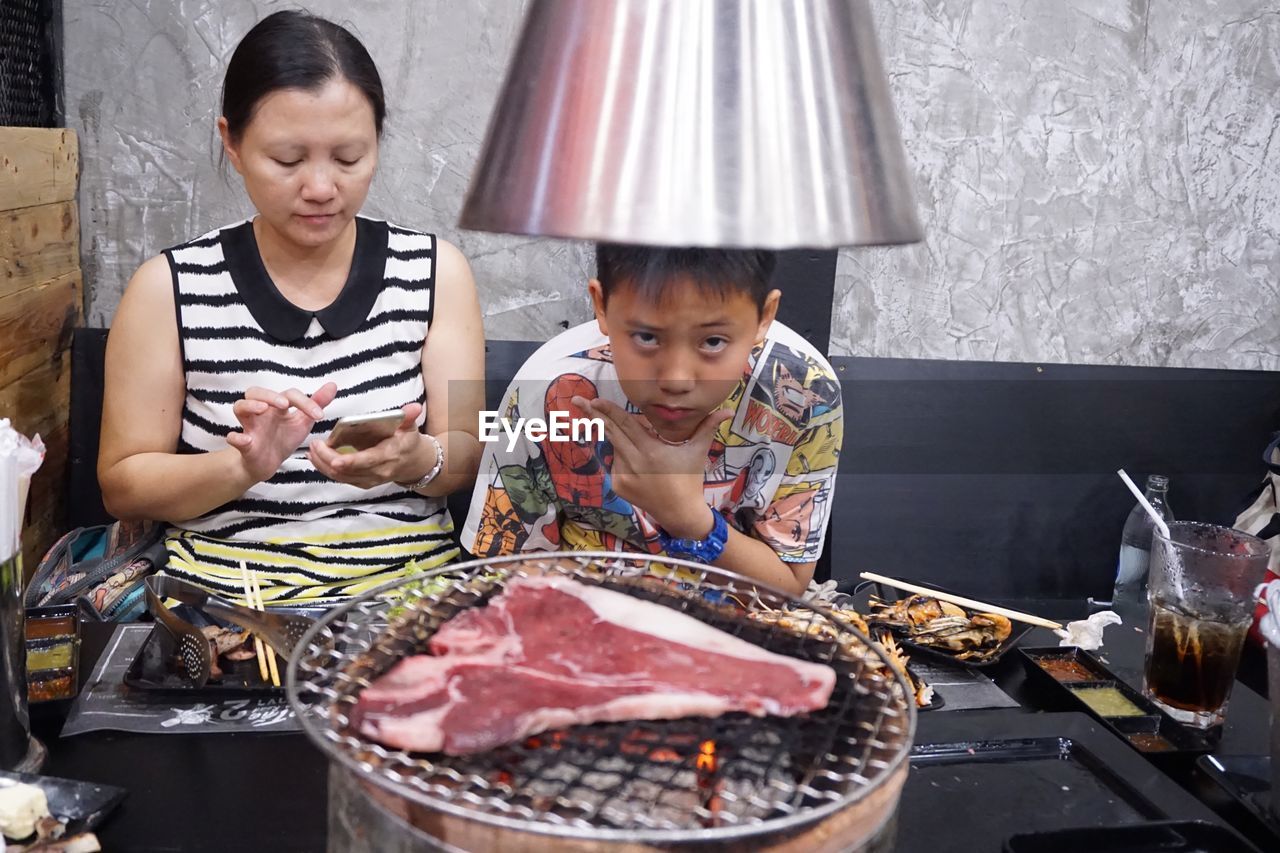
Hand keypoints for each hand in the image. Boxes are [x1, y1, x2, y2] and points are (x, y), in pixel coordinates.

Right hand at [226, 383, 337, 481]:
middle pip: (255, 392)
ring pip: (239, 407)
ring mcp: (250, 427)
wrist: (268, 464)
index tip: (320, 415)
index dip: (305, 401)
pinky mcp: (244, 445)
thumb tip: (333, 385)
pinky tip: (245, 440)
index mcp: (277, 406)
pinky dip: (236, 437)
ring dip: (249, 405)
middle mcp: (261, 412)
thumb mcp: (303, 421)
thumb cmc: (283, 438)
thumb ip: (316, 404)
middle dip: (269, 395)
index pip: (288, 394)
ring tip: (263, 409)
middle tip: (284, 404)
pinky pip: (233, 438)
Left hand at [308, 403, 434, 488]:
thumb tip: (414, 407)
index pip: (366, 461)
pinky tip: (316, 459)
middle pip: (348, 471)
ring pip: (341, 477)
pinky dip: (326, 469)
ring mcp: (369, 480)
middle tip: (315, 445)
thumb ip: (408, 417)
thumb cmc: (407, 442)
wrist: (412, 463)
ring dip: (323, 465)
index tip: (334, 458)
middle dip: (328, 460)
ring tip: (312, 451)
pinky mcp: (362, 482)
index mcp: (389, 456)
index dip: (349, 461)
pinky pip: (341, 479)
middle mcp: (378, 472)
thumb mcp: (410, 428)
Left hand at [573, 396, 729, 537]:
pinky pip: (615, 463)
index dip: (608, 411)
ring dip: (623, 442)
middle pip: (610, 433)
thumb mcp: (698, 451)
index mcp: (651, 451)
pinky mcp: (618, 486)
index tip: (593, 400)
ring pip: (616, 448)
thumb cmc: (690, 479)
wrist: (680, 513)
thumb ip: (708, 427)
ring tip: (645, 456)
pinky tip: (642, 468)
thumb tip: (729, 410)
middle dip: (593, 415)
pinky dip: (624, 458)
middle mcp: (634, 463)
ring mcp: (623, 476)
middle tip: (577, 400)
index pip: (625, 425)